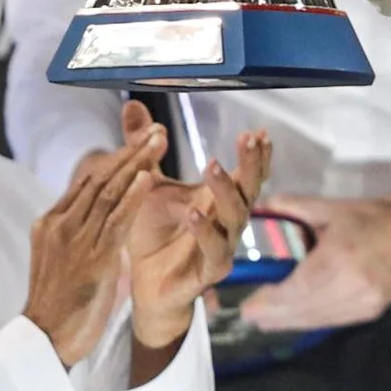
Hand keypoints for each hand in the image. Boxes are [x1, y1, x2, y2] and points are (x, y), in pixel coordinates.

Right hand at [23, 107, 166, 368]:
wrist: (45, 339)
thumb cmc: (59, 303)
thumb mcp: (65, 259)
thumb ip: (80, 233)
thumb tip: (101, 214)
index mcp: (51, 222)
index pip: (87, 181)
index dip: (115, 159)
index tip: (140, 141)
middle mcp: (60, 224)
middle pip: (99, 178)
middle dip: (129, 152)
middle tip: (156, 130)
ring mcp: (75, 240)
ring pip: (109, 193)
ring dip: (136, 163)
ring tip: (158, 141)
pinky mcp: (92, 258)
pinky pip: (115, 222)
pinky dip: (132, 197)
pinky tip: (149, 178)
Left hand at [124, 125, 272, 375]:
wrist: (144, 286)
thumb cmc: (152, 234)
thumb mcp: (145, 183)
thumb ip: (142, 146)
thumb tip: (133, 104)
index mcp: (217, 201)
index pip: (246, 174)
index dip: (256, 154)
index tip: (258, 131)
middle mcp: (226, 222)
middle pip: (249, 190)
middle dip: (253, 164)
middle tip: (248, 139)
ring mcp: (221, 247)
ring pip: (235, 217)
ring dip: (227, 191)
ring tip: (213, 166)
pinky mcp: (207, 272)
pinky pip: (213, 251)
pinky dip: (204, 232)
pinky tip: (192, 213)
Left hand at [238, 187, 390, 333]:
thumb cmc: (370, 216)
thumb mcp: (329, 207)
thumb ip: (290, 208)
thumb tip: (257, 211)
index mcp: (340, 257)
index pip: (298, 289)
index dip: (270, 301)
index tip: (248, 305)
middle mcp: (353, 285)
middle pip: (303, 310)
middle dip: (273, 315)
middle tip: (249, 315)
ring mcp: (364, 303)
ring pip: (317, 320)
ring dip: (288, 322)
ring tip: (264, 320)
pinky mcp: (371, 312)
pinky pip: (332, 321)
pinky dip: (309, 321)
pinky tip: (292, 318)